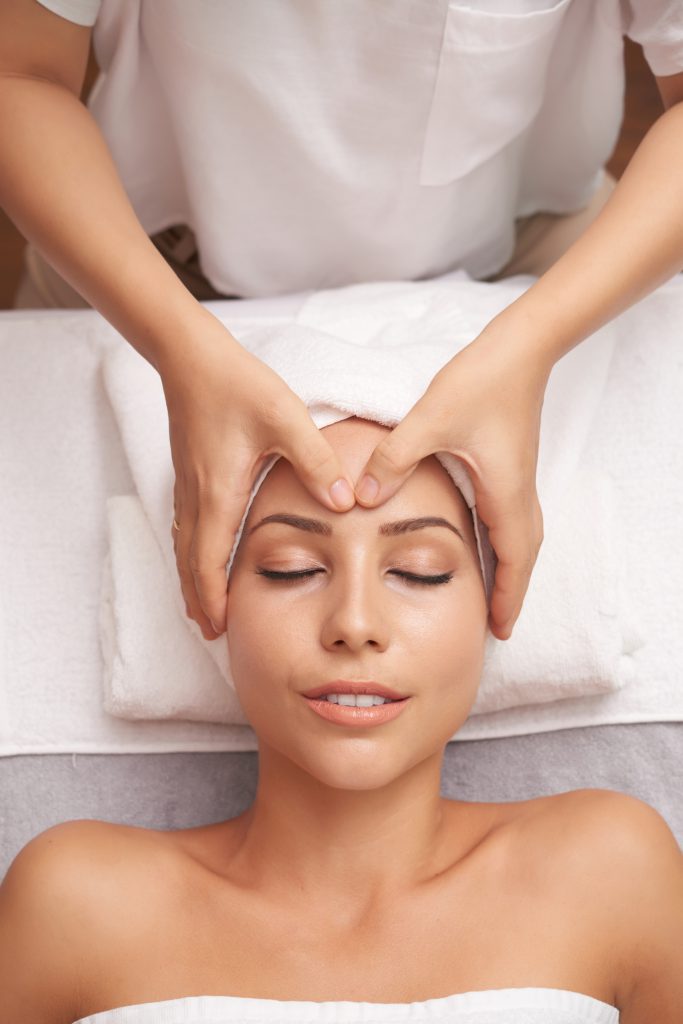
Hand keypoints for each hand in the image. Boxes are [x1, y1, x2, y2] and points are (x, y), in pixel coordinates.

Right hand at [160, 309, 354, 639]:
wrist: (192, 356)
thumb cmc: (237, 385)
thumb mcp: (286, 419)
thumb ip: (316, 461)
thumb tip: (343, 502)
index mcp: (219, 493)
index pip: (209, 561)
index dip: (214, 597)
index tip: (222, 628)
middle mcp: (197, 496)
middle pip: (190, 564)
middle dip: (200, 600)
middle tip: (211, 632)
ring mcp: (188, 486)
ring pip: (184, 547)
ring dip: (193, 580)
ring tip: (202, 607)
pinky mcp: (189, 473)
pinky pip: (185, 527)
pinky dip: (191, 554)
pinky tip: (200, 557)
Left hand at [354, 319, 551, 639]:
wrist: (518, 348)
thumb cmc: (481, 382)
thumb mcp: (430, 420)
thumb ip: (395, 458)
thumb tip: (363, 497)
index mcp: (505, 492)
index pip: (513, 561)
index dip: (507, 598)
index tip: (500, 631)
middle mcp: (518, 492)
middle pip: (523, 557)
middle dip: (511, 592)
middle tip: (498, 625)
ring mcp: (517, 480)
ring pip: (521, 538)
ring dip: (511, 569)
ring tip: (493, 594)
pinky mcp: (510, 466)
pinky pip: (512, 519)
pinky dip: (505, 543)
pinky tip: (484, 544)